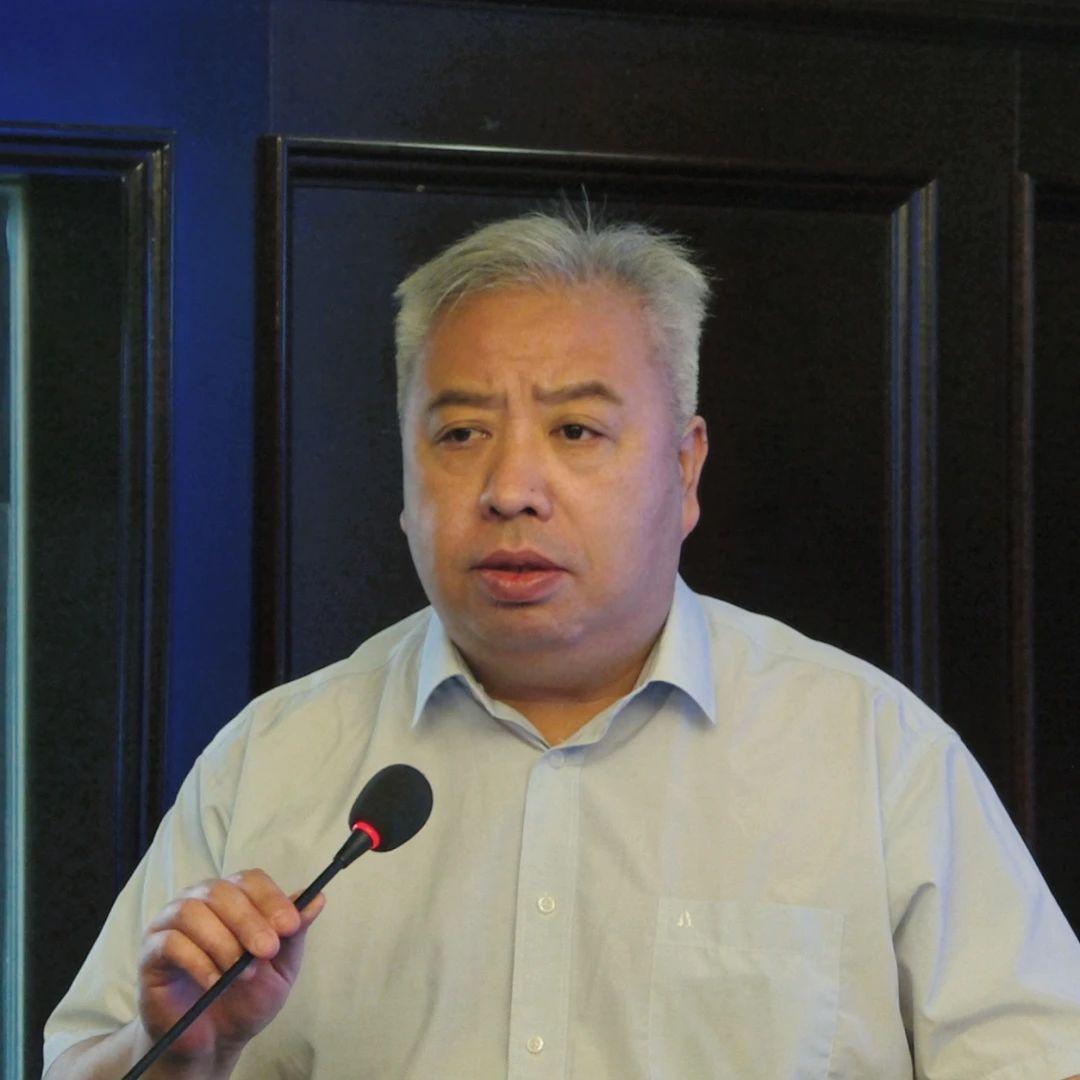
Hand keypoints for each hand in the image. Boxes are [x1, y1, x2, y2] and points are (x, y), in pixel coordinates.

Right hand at [136, 869, 325, 1068]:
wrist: (212, 1041)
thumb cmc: (246, 997)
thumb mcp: (281, 966)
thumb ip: (296, 932)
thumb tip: (318, 897)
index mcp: (232, 898)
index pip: (250, 880)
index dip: (271, 899)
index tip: (290, 926)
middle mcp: (200, 902)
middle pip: (223, 891)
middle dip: (250, 921)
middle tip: (268, 951)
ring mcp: (171, 924)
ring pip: (194, 912)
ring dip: (224, 942)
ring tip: (242, 973)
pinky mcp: (151, 953)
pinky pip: (171, 944)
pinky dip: (198, 962)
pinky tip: (215, 982)